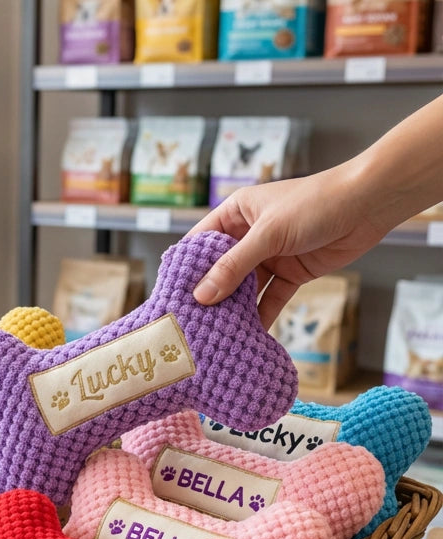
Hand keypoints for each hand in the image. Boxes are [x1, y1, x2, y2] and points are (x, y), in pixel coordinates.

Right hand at [189, 162, 387, 327]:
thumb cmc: (315, 203)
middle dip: (208, 295)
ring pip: (244, 288)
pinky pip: (270, 298)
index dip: (185, 268)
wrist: (369, 205)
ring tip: (215, 333)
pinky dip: (262, 315)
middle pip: (220, 269)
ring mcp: (270, 256)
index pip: (200, 243)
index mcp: (236, 213)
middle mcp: (249, 235)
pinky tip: (249, 334)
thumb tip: (201, 296)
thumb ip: (234, 267)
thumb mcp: (268, 234)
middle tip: (190, 322)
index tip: (170, 295)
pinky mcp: (291, 273)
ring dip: (234, 309)